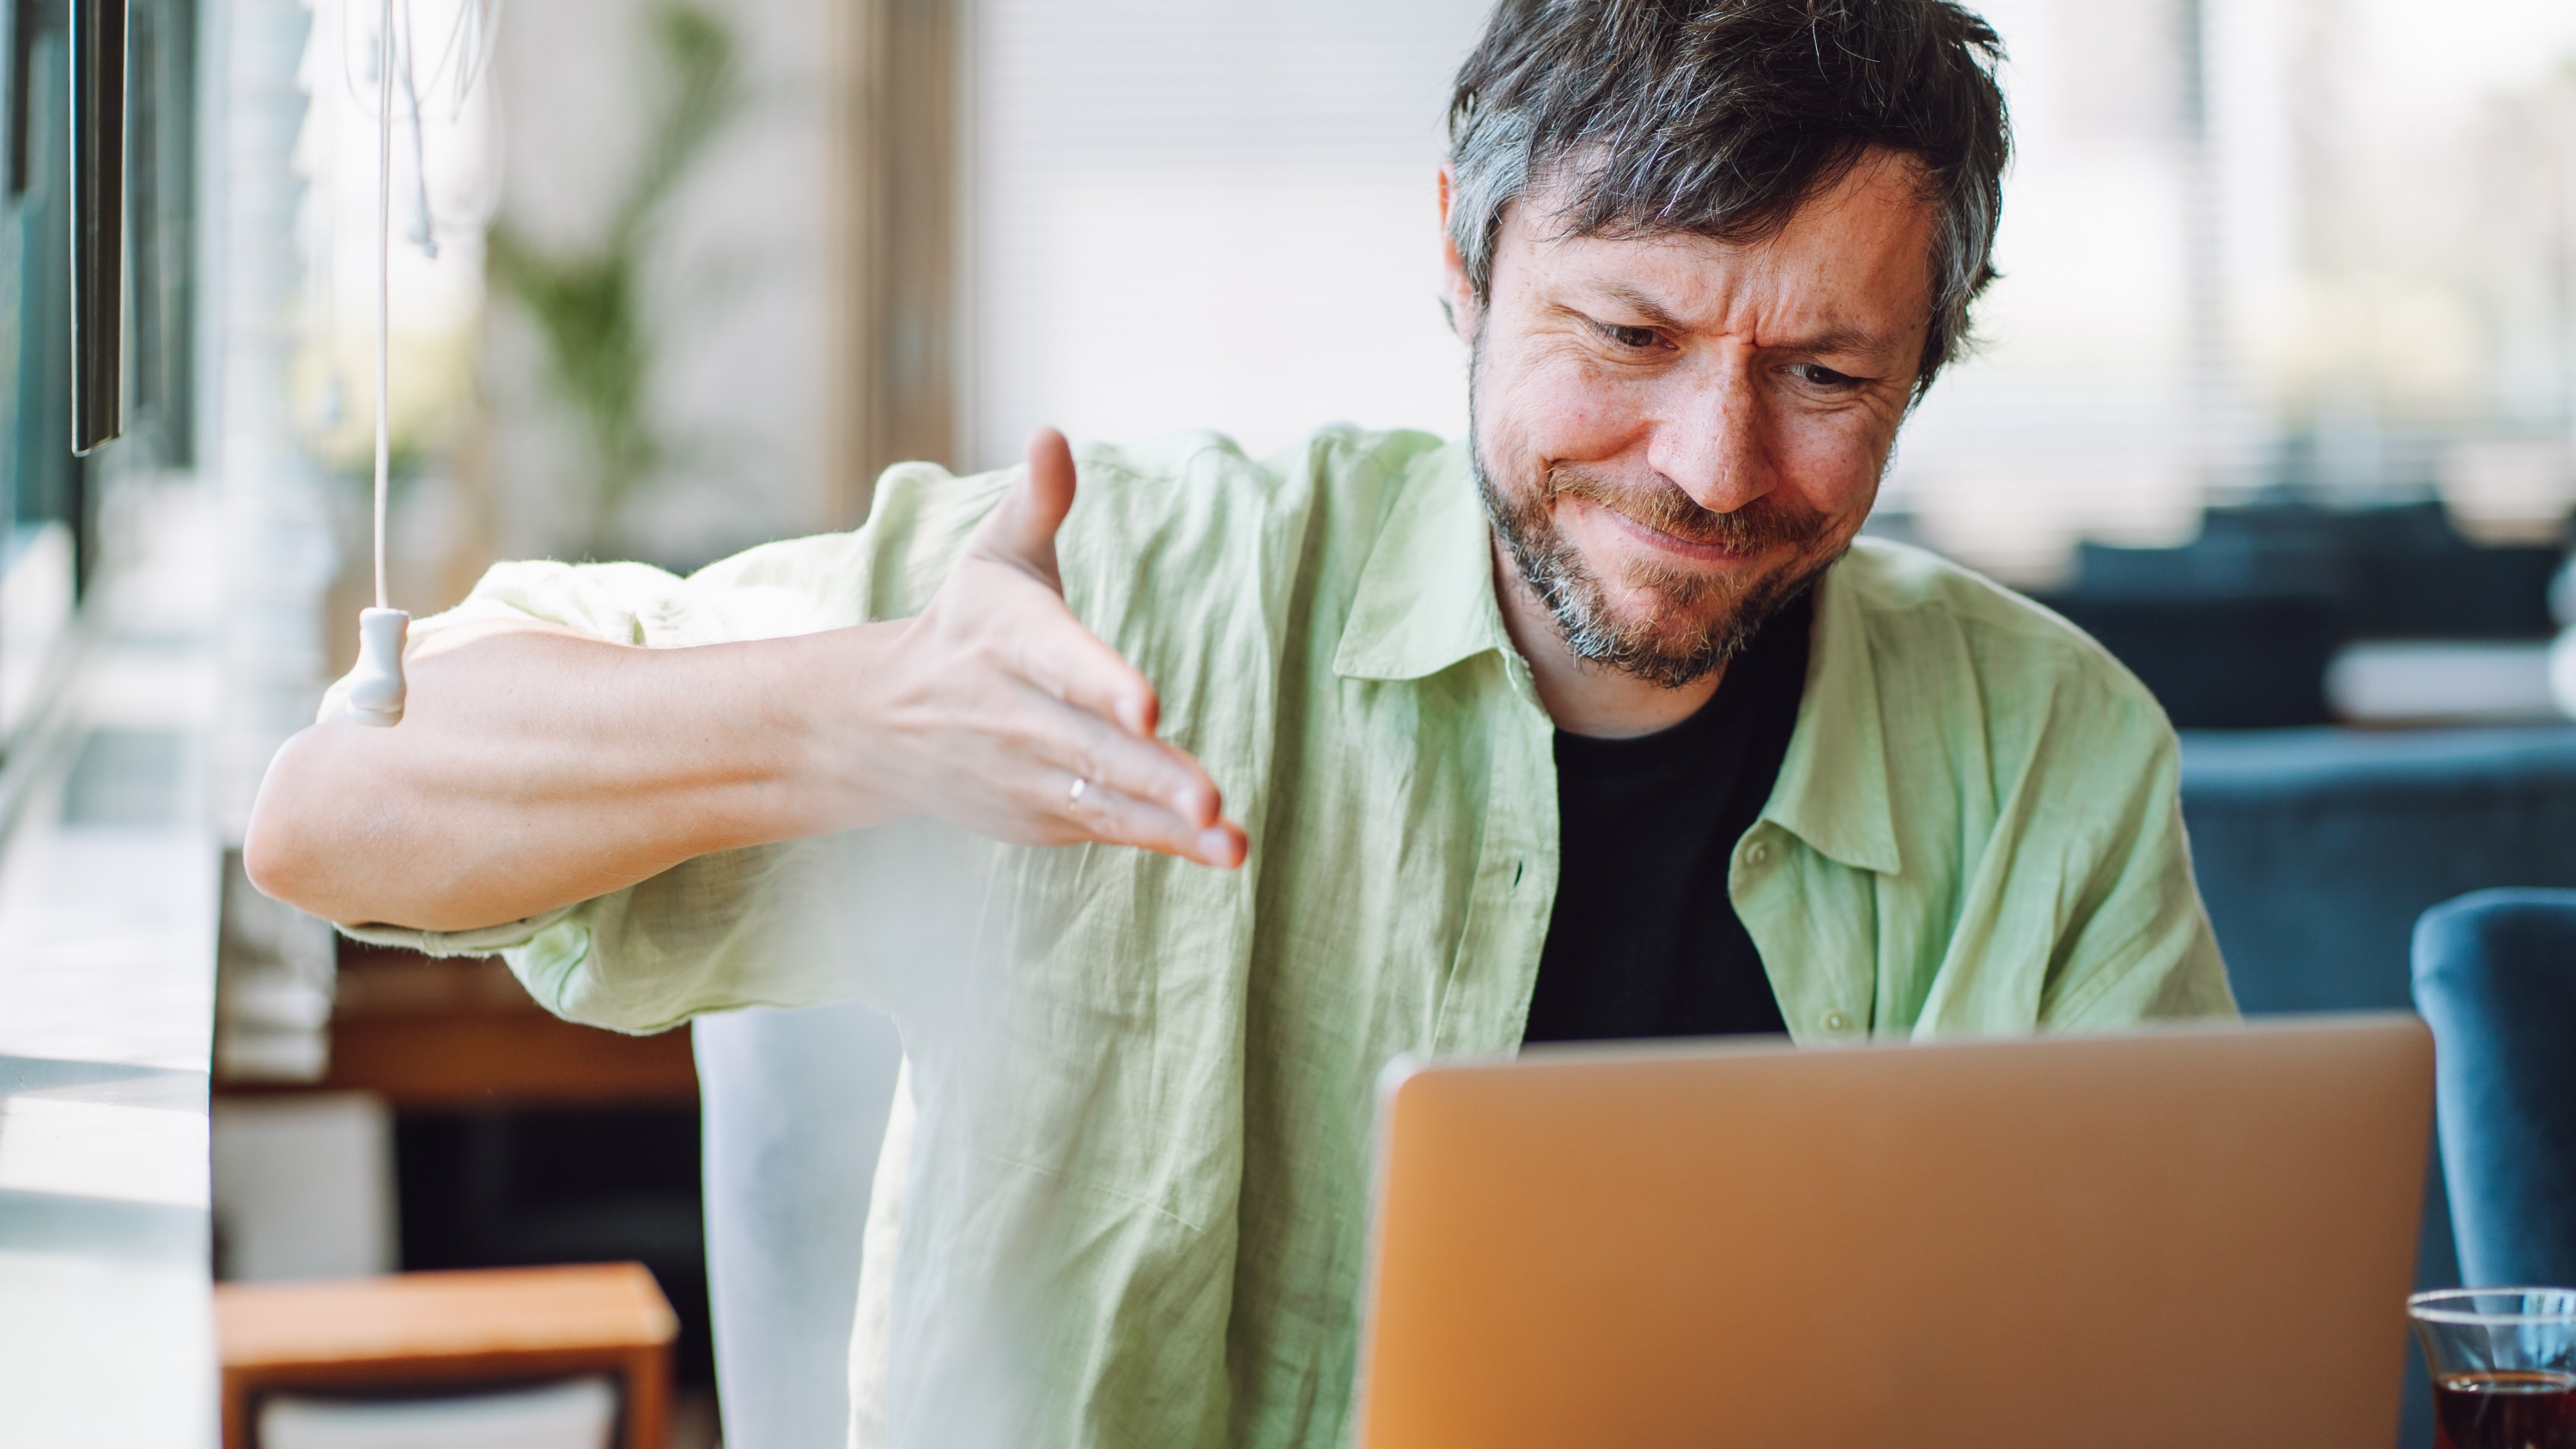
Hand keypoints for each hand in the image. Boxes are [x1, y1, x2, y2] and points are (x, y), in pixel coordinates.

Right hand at [847, 428, 1248, 868]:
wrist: (879, 723)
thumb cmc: (966, 624)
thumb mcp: (993, 554)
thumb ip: (1038, 500)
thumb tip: (1052, 434)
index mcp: (1009, 641)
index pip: (1059, 662)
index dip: (1103, 683)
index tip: (1148, 705)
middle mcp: (1013, 713)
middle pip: (1090, 746)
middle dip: (1150, 773)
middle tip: (1209, 798)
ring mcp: (1025, 775)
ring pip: (1104, 800)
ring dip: (1167, 822)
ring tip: (1230, 841)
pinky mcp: (1040, 818)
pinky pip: (1108, 829)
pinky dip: (1162, 843)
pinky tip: (1221, 852)